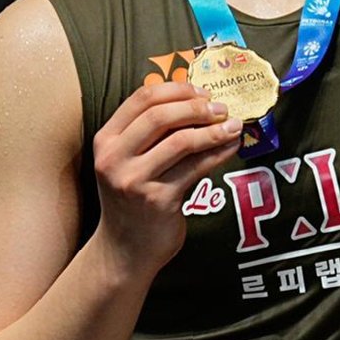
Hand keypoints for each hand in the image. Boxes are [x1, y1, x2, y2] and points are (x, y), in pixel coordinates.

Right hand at [90, 81, 242, 273]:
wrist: (125, 250)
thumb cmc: (131, 200)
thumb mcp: (128, 161)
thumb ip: (150, 134)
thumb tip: (197, 102)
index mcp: (106, 140)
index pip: (141, 98)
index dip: (176, 90)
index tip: (201, 91)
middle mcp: (115, 158)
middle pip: (160, 116)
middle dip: (196, 107)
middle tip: (221, 108)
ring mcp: (135, 180)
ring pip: (181, 141)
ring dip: (213, 129)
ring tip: (233, 125)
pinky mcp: (158, 200)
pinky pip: (196, 168)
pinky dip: (218, 153)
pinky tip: (231, 146)